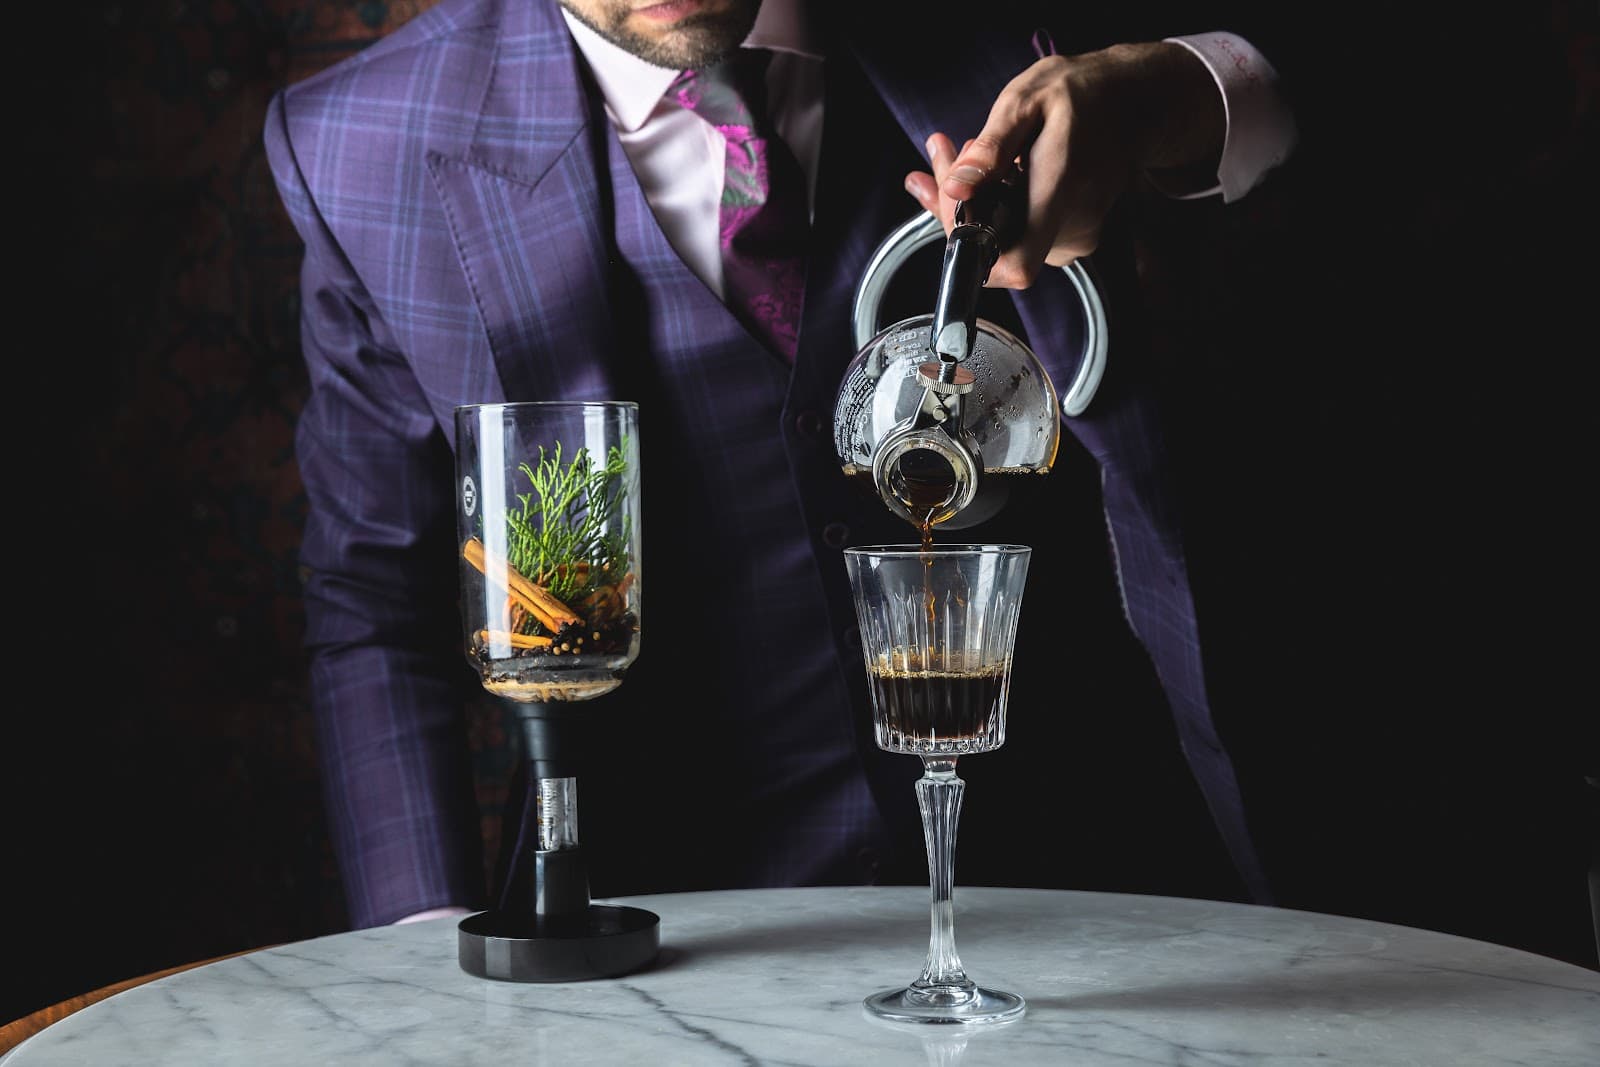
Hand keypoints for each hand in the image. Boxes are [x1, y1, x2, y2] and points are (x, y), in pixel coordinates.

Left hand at [904, 41, 1223, 288]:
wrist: (1133, 100)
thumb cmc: (1084, 95)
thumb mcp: (1028, 102)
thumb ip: (992, 148)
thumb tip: (956, 187)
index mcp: (1061, 195)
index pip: (1015, 266)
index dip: (972, 253)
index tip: (950, 203)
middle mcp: (1072, 229)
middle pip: (996, 248)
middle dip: (956, 205)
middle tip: (945, 153)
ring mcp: (1074, 238)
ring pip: (1004, 238)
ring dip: (974, 200)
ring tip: (966, 150)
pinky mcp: (1071, 236)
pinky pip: (1021, 231)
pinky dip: (996, 203)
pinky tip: (991, 168)